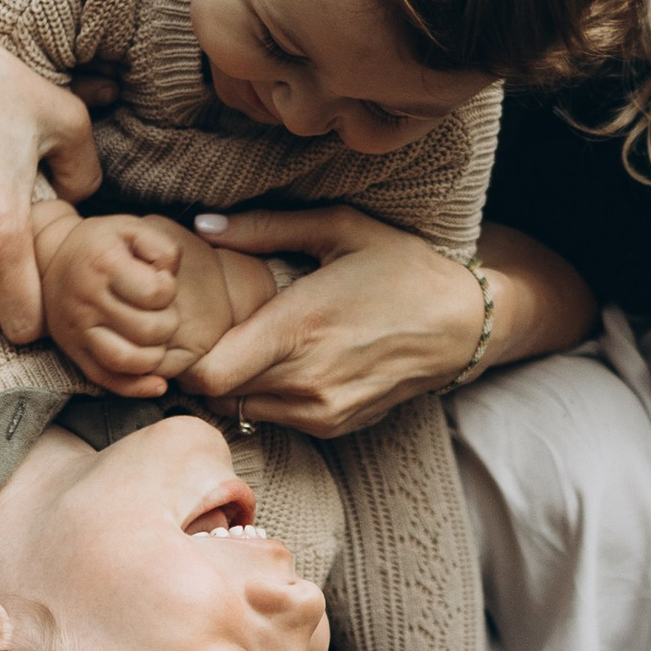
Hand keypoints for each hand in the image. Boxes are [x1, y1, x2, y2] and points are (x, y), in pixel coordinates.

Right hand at [40, 214, 276, 396]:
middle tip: (162, 312)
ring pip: (129, 362)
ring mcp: (76, 330)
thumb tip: (171, 277)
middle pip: (149, 331)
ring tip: (156, 339)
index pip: (157, 293)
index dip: (169, 289)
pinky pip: (107, 380)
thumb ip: (162, 246)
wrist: (48, 255)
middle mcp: (86, 300)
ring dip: (156, 356)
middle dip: (168, 323)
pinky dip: (137, 388)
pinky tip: (157, 383)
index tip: (162, 282)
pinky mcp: (72, 351)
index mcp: (103, 264)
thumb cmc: (103, 243)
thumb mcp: (133, 228)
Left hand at [174, 208, 490, 436]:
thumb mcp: (338, 228)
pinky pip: (277, 417)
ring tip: (248, 344)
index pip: (208, 375)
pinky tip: (285, 361)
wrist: (465, 323)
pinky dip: (268, 395)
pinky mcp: (335, 426)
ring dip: (236, 383)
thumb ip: (263, 228)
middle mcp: (306, 380)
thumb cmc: (401, 266)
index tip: (187, 329)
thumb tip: (202, 224)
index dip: (185, 358)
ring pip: (244, 410)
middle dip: (205, 366)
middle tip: (207, 332)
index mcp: (298, 328)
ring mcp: (322, 411)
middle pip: (218, 395)